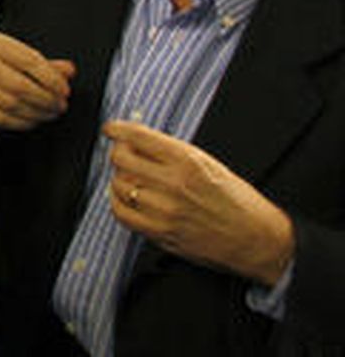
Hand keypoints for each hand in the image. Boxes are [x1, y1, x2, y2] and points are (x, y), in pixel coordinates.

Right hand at [0, 32, 75, 129]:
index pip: (31, 61)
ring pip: (13, 104)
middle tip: (59, 105)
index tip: (64, 90)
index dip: (52, 79)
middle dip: (46, 100)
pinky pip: (2, 118)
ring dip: (37, 113)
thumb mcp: (15, 55)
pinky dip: (22, 122)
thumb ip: (44, 63)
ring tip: (49, 113)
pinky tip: (32, 120)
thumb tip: (68, 70)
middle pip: (22, 86)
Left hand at [104, 121, 295, 287]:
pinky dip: (119, 202)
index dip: (118, 130)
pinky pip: (121, 213)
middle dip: (120, 153)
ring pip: (118, 185)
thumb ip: (172, 152)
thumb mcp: (209, 164)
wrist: (257, 240)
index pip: (138, 137)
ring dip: (121, 179)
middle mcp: (174, 184)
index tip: (111, 129)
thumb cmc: (237, 200)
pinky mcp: (160, 233)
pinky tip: (129, 199)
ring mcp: (165, 211)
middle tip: (126, 155)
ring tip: (134, 179)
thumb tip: (137, 140)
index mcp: (188, 161)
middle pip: (121, 159)